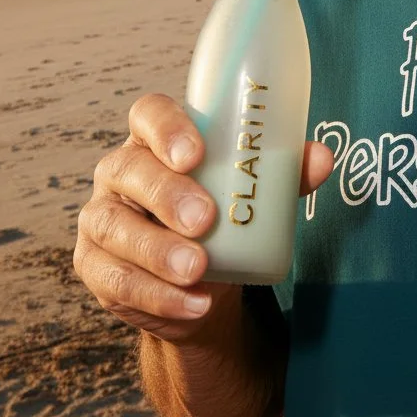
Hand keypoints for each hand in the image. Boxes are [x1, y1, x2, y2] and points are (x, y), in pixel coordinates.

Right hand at [74, 93, 333, 342]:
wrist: (204, 279)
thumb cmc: (226, 211)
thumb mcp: (253, 189)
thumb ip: (285, 172)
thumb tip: (322, 158)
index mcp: (156, 137)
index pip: (149, 114)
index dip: (167, 129)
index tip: (196, 154)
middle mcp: (121, 170)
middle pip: (130, 170)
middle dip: (166, 195)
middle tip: (205, 219)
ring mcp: (102, 217)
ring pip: (115, 228)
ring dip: (157, 251)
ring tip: (198, 268)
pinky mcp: (94, 266)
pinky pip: (115, 280)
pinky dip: (156, 295)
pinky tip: (193, 302)